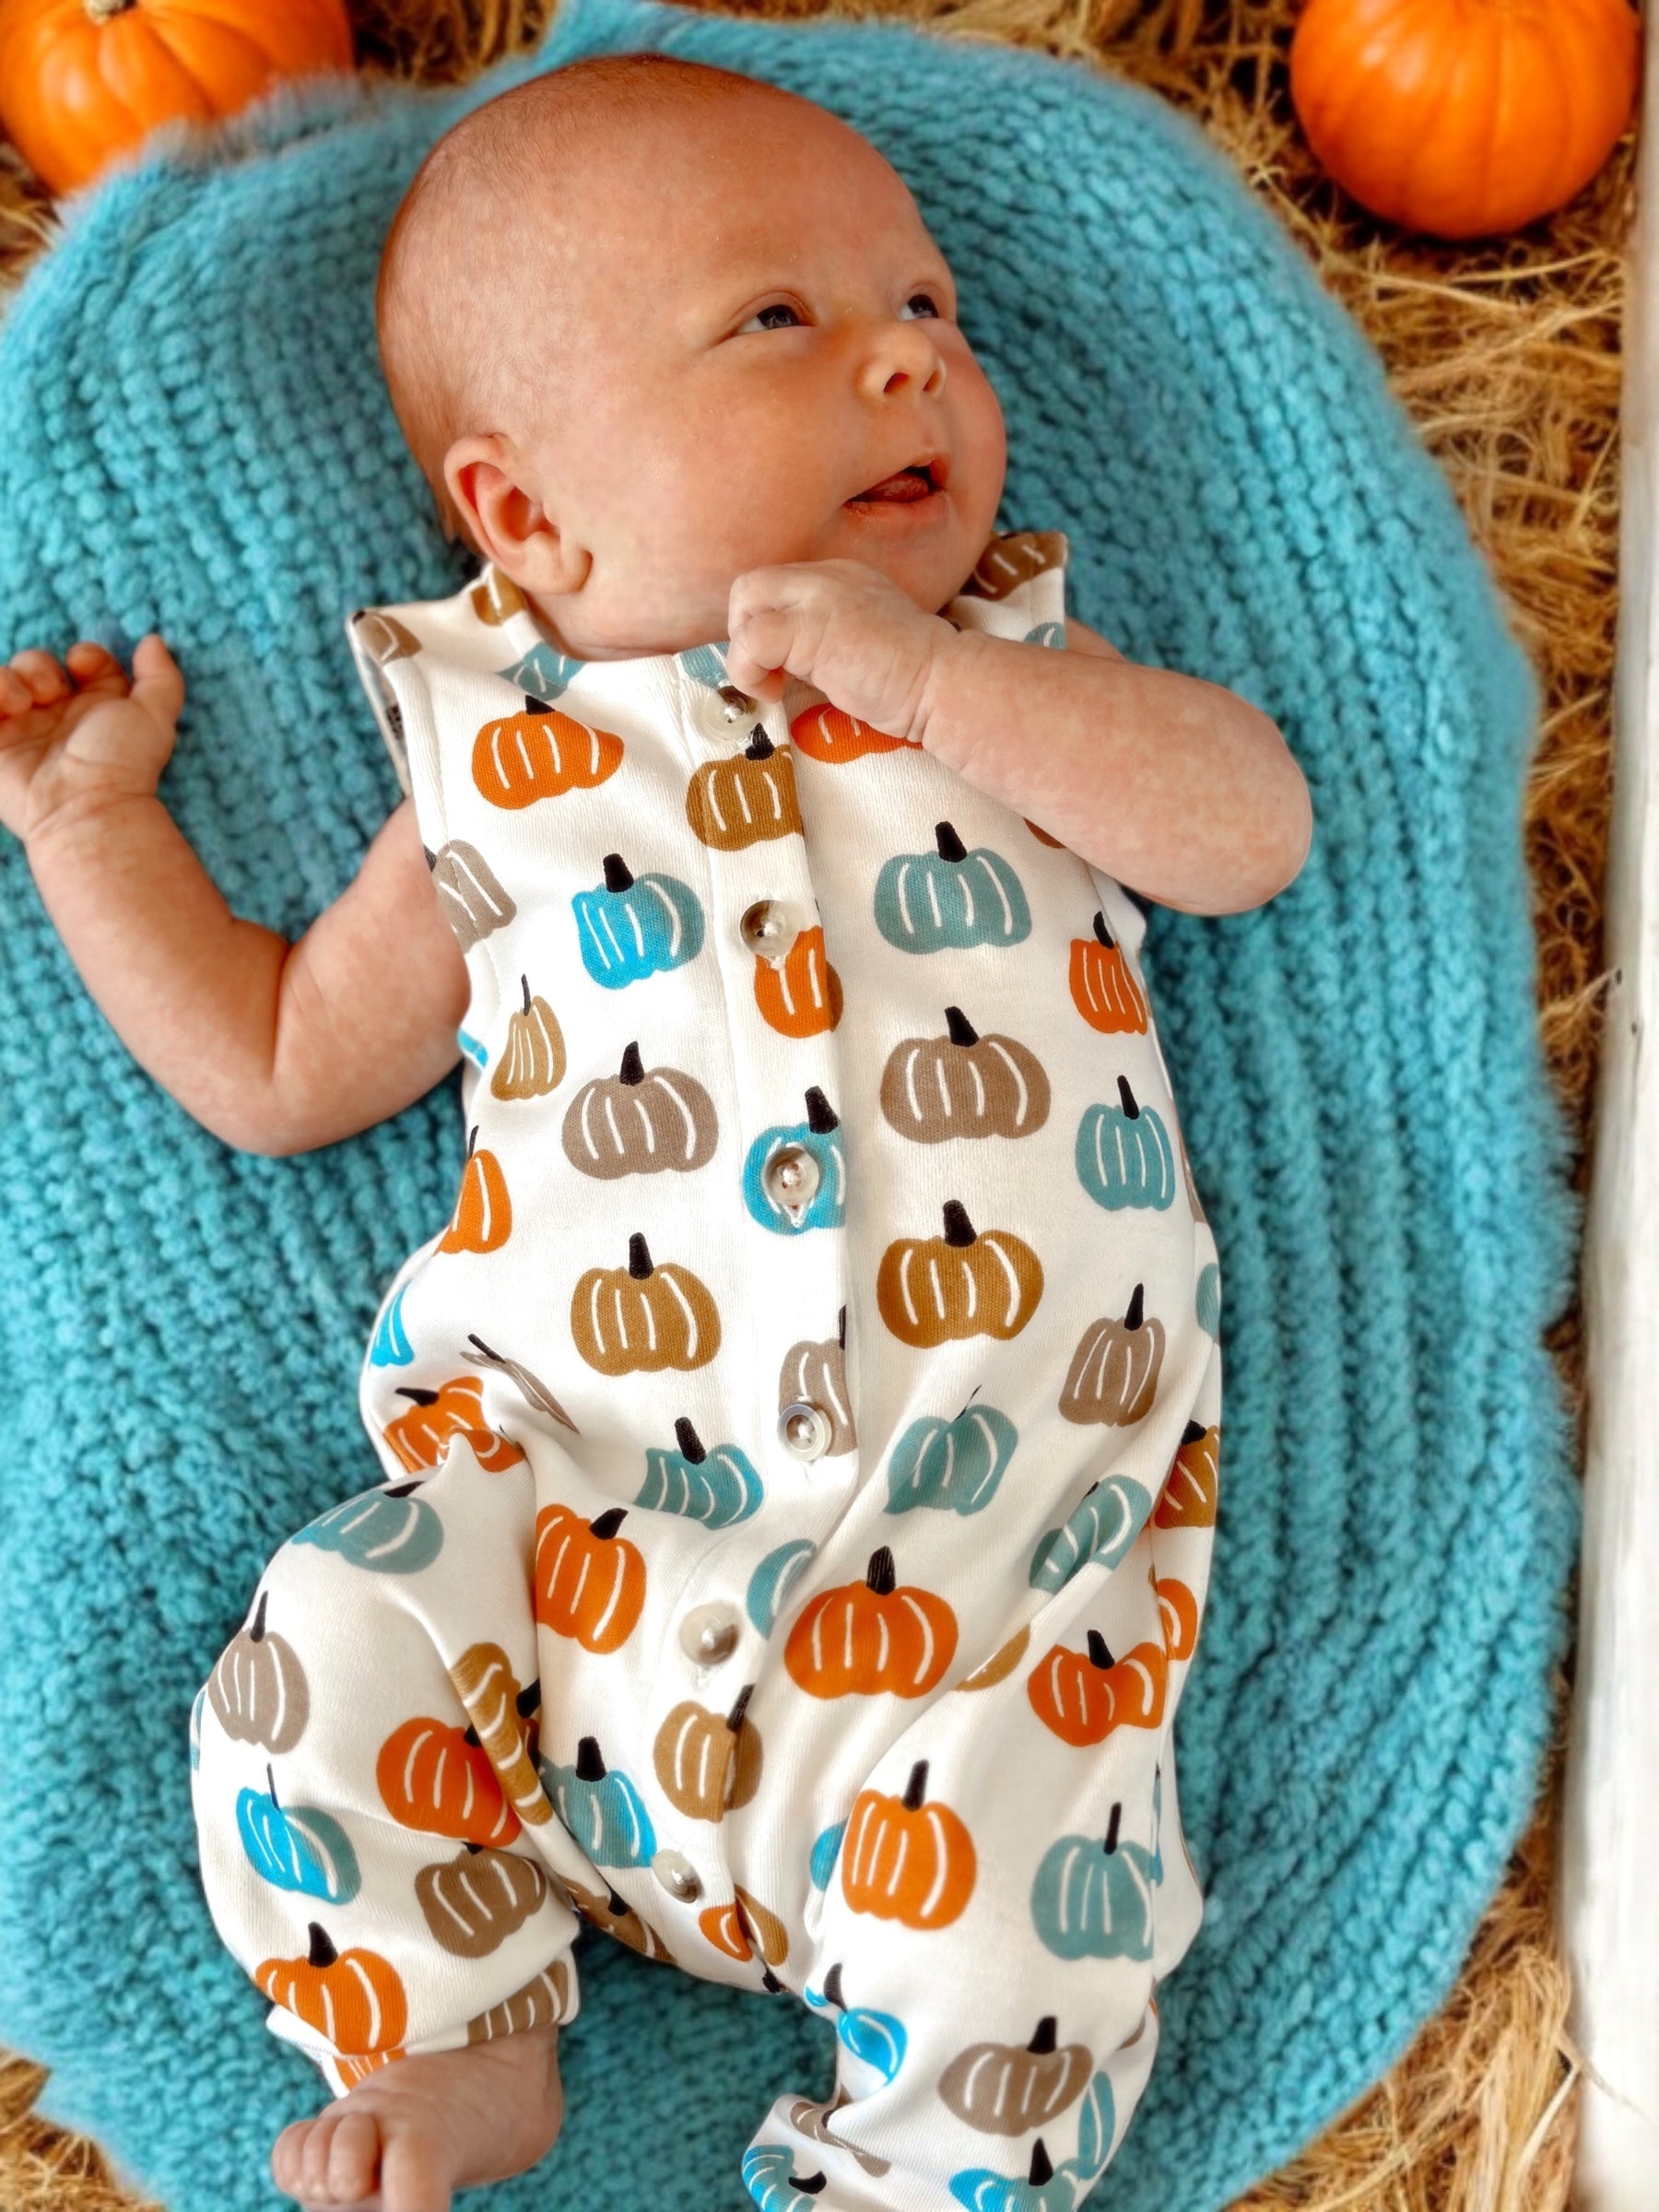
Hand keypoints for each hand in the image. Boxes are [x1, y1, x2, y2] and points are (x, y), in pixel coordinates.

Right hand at [0, 634, 183, 847]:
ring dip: (14, 678)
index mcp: (97, 707)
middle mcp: (60, 716)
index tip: (84, 667)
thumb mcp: (155, 715)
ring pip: (6, 677)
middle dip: (41, 667)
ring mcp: (24, 729)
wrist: (83, 807)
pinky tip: (9, 707)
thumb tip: (153, 640)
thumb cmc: (122, 764)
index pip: (85, 661)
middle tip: (52, 693)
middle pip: (39, 664)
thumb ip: (162, 675)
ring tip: (26, 704)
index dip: (85, 655)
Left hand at [726, 559, 960, 744]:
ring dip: (745, 652)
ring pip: (744, 602)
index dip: (765, 625)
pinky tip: (776, 693)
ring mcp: (818, 598)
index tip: (781, 666)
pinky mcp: (810, 629)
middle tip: (770, 672)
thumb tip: (780, 664)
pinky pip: (750, 641)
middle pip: (751, 585)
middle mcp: (827, 576)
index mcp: (841, 577)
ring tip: (775, 684)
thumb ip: (824, 638)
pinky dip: (749, 672)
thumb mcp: (861, 642)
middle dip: (744, 632)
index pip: (776, 586)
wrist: (941, 683)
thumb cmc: (911, 681)